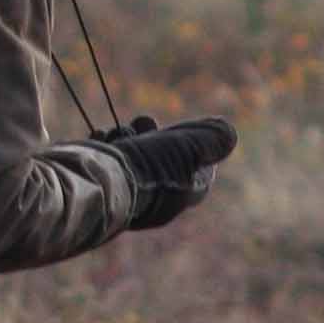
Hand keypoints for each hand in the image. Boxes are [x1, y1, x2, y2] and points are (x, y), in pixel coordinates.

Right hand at [98, 113, 236, 231]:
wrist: (96, 184)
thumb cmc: (147, 167)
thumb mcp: (190, 147)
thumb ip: (212, 140)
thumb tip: (228, 134)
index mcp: (183, 195)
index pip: (199, 168)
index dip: (194, 143)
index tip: (184, 129)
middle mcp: (156, 200)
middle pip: (162, 157)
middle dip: (153, 133)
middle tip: (145, 122)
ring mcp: (127, 194)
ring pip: (131, 155)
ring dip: (126, 135)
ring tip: (121, 132)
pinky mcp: (100, 186)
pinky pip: (106, 160)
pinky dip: (105, 144)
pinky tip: (101, 137)